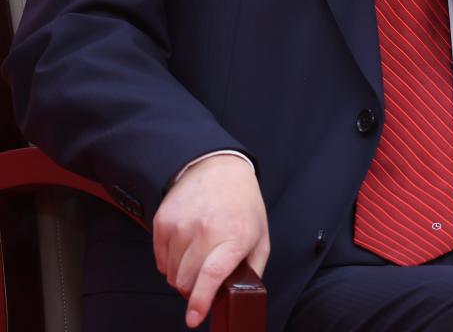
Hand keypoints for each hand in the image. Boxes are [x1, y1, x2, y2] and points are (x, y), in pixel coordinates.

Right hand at [153, 154, 269, 328]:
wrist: (218, 168)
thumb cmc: (242, 204)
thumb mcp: (260, 236)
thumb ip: (252, 270)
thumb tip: (239, 297)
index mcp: (234, 236)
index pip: (212, 275)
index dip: (200, 301)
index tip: (194, 318)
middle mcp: (205, 229)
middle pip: (187, 281)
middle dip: (194, 288)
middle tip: (205, 275)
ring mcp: (181, 224)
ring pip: (172, 274)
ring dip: (183, 274)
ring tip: (198, 254)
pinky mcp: (163, 220)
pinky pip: (160, 260)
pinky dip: (171, 261)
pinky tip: (185, 245)